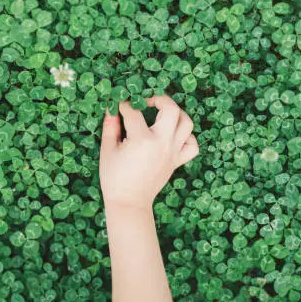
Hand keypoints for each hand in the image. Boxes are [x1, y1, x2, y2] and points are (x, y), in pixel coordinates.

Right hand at [99, 95, 198, 211]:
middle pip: (171, 109)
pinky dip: (187, 137)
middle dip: (159, 99)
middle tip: (147, 101)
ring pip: (187, 124)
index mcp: (142, 140)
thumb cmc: (114, 178)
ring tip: (163, 114)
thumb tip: (112, 108)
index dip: (124, 105)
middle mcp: (162, 143)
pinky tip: (174, 135)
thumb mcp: (108, 150)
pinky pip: (192, 145)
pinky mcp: (177, 162)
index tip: (119, 106)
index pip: (134, 112)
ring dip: (177, 114)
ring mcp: (173, 153)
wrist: (129, 203)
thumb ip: (110, 126)